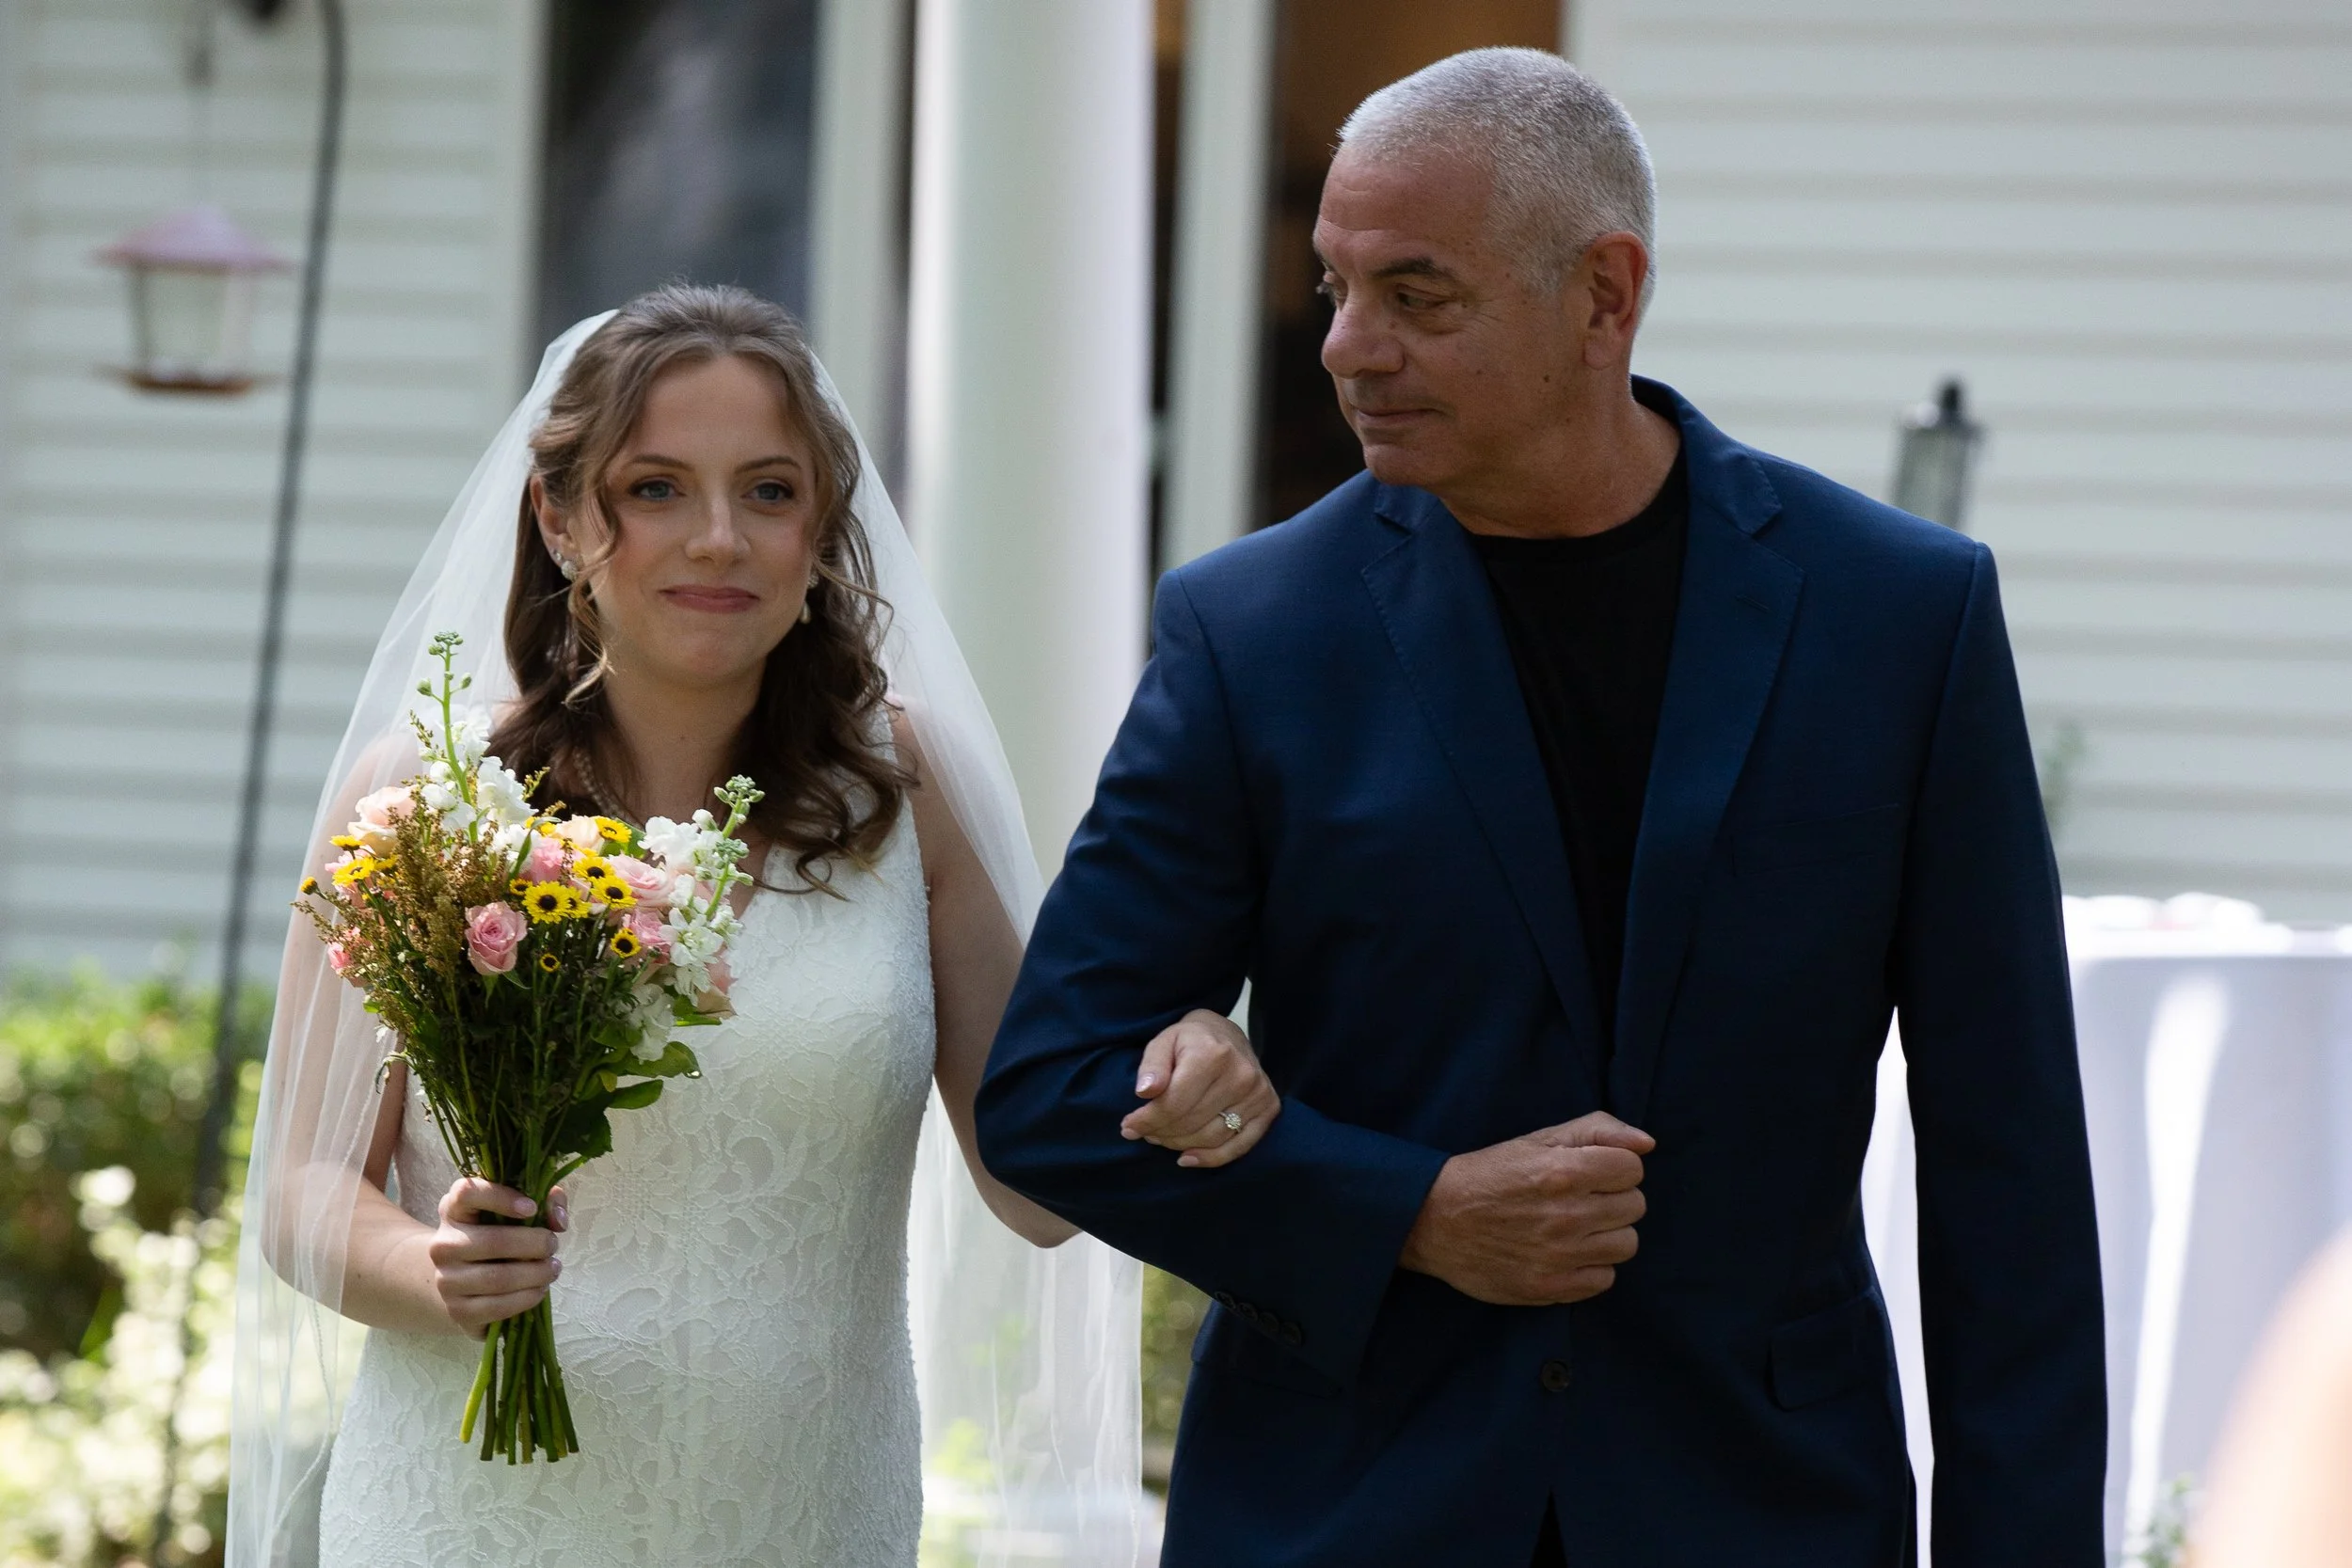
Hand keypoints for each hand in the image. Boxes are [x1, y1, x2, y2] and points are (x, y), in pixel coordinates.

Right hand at [424, 1177, 570, 1337]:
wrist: (464, 1281)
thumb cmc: (498, 1236)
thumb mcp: (518, 1210)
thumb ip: (546, 1202)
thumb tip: (558, 1220)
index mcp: (453, 1210)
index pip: (466, 1193)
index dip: (501, 1197)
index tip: (532, 1207)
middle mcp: (443, 1244)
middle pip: (492, 1242)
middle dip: (535, 1244)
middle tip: (553, 1245)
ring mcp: (446, 1279)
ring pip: (498, 1278)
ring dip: (536, 1274)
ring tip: (552, 1268)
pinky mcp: (457, 1310)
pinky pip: (497, 1307)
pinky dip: (526, 1298)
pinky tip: (539, 1289)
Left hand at [1119, 1009, 1281, 1168]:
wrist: (1227, 1035)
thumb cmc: (1190, 1041)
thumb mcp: (1164, 1042)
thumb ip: (1152, 1066)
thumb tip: (1145, 1092)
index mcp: (1213, 1054)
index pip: (1174, 1103)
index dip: (1147, 1120)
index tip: (1128, 1127)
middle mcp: (1241, 1074)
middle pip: (1192, 1122)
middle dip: (1161, 1132)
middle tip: (1144, 1132)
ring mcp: (1259, 1093)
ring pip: (1212, 1138)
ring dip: (1180, 1145)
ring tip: (1161, 1137)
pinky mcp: (1269, 1108)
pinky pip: (1239, 1147)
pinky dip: (1210, 1158)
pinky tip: (1186, 1158)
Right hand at [1397, 1112, 1653, 1305]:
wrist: (1435, 1220)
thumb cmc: (1491, 1174)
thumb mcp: (1538, 1139)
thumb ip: (1596, 1130)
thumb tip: (1647, 1143)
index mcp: (1563, 1171)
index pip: (1632, 1168)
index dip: (1613, 1167)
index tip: (1591, 1171)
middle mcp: (1566, 1215)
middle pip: (1634, 1206)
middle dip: (1612, 1198)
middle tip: (1580, 1198)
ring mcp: (1560, 1256)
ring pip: (1626, 1244)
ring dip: (1607, 1233)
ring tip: (1576, 1226)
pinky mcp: (1550, 1287)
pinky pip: (1604, 1278)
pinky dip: (1591, 1266)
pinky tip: (1567, 1252)